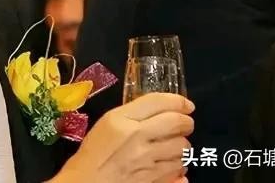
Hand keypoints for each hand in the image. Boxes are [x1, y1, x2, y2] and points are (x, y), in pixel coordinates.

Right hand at [50, 93, 193, 182]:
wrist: (87, 182)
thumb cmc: (94, 151)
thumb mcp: (108, 122)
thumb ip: (133, 113)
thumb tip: (162, 111)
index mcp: (122, 119)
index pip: (159, 102)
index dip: (178, 101)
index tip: (186, 105)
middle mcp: (138, 137)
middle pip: (176, 123)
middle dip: (187, 122)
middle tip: (186, 124)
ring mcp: (147, 160)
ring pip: (182, 148)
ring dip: (183, 145)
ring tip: (177, 145)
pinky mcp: (154, 179)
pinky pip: (179, 170)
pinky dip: (180, 166)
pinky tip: (174, 164)